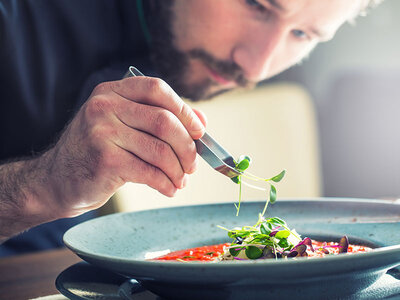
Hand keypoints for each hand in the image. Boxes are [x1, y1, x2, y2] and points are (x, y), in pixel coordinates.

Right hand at [42, 76, 205, 216]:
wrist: (57, 179)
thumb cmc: (97, 152)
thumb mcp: (124, 126)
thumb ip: (160, 118)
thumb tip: (201, 121)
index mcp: (112, 91)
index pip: (157, 89)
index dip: (185, 110)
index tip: (199, 131)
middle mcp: (105, 106)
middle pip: (164, 121)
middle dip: (187, 147)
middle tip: (192, 165)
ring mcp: (102, 132)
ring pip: (160, 150)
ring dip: (178, 170)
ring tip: (180, 181)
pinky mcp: (104, 160)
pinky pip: (149, 172)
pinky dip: (166, 183)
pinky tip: (168, 189)